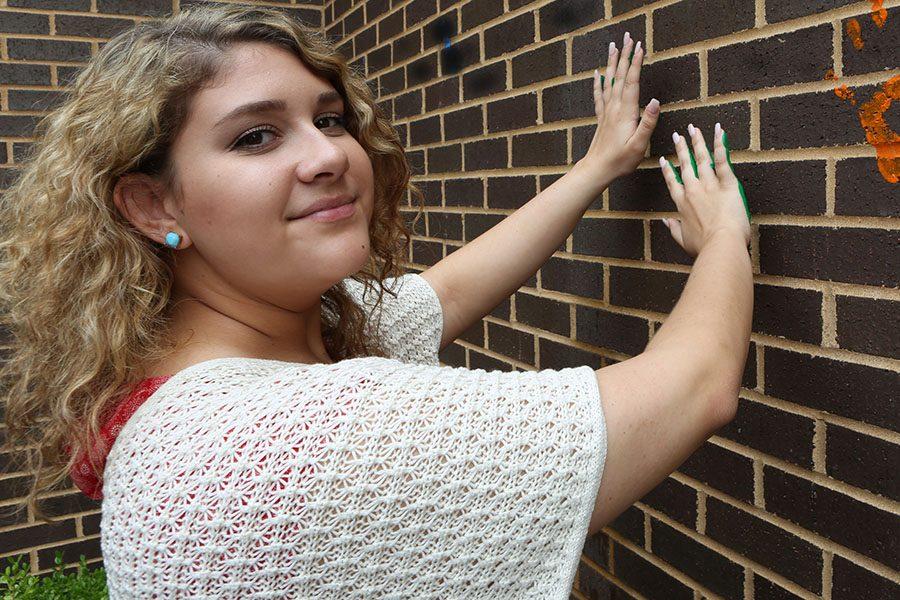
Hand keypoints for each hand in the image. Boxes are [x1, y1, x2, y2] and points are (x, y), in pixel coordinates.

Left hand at [577, 31, 659, 181]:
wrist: (597, 169)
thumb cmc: (620, 160)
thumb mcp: (639, 144)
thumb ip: (648, 122)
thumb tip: (656, 101)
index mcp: (625, 112)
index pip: (631, 82)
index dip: (635, 63)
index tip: (639, 47)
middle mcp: (614, 108)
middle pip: (619, 76)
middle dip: (624, 55)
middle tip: (628, 37)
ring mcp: (606, 112)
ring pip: (609, 81)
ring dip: (612, 63)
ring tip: (613, 46)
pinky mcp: (601, 118)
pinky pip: (599, 95)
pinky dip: (599, 82)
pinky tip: (598, 73)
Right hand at [659, 123, 751, 256]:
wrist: (721, 245)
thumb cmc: (704, 247)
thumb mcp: (684, 240)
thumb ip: (674, 229)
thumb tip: (666, 222)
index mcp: (682, 204)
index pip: (672, 182)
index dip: (668, 170)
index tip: (664, 160)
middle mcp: (693, 190)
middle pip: (685, 165)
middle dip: (681, 149)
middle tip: (677, 135)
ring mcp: (709, 185)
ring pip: (702, 158)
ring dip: (697, 142)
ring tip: (694, 129)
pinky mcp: (727, 184)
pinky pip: (723, 160)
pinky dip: (720, 144)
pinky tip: (718, 131)